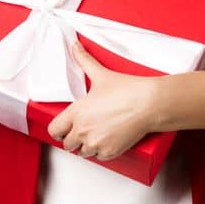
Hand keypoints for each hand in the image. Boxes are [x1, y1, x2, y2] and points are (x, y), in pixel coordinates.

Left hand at [47, 39, 162, 161]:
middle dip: (73, 138)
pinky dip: (101, 151)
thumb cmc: (128, 90)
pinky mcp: (110, 152)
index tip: (64, 128)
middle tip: (83, 130)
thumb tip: (75, 46)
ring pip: (82, 152)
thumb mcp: (101, 74)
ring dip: (86, 146)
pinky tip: (107, 140)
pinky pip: (98, 157)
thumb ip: (84, 60)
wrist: (150, 104)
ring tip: (96, 135)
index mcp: (76, 112)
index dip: (59, 130)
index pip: (54, 130)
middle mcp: (82, 130)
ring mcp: (96, 143)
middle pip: (67, 144)